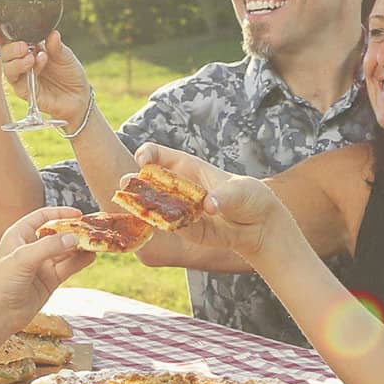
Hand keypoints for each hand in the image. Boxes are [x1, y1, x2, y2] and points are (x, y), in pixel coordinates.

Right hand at [0, 30, 90, 126]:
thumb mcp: (65, 55)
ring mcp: (21, 76)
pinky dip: (26, 70)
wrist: (79, 95)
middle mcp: (21, 61)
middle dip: (10, 48)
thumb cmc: (69, 72)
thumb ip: (56, 46)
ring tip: (31, 57)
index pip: (8, 39)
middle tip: (23, 46)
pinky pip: (19, 81)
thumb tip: (52, 33)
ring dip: (16, 61)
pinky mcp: (24, 91)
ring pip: (7, 68)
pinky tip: (37, 62)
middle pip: (4, 53)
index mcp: (28, 47)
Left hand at [0, 207, 95, 322]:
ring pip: (65, 251)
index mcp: (19, 236)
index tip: (78, 214)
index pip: (41, 217)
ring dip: (80, 247)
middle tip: (93, 229)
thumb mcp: (22, 259)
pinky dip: (80, 262)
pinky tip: (91, 257)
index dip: (59, 213)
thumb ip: (49, 246)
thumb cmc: (0, 283)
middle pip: (57, 234)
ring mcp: (41, 265)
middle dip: (74, 231)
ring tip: (96, 243)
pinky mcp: (49, 281)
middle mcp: (31, 248)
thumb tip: (74, 238)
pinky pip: (68, 267)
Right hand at [126, 144, 296, 266]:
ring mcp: (178, 208)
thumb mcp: (240, 191)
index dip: (147, 154)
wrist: (258, 225)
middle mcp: (178, 187)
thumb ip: (224, 196)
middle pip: (148, 181)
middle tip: (125, 186)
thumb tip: (209, 206)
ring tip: (135, 207)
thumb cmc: (249, 196)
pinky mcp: (183, 229)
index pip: (159, 155)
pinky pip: (168, 226)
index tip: (143, 160)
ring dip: (141, 206)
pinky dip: (162, 226)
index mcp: (188, 167)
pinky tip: (161, 225)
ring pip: (153, 205)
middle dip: (133, 182)